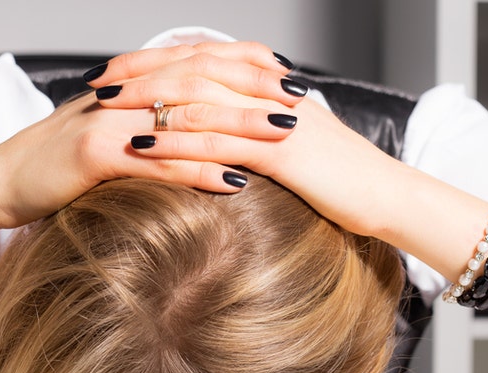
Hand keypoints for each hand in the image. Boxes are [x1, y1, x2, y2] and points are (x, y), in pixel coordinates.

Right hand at [0, 42, 305, 234]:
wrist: (0, 182)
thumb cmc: (56, 166)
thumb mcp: (109, 136)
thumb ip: (150, 127)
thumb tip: (194, 131)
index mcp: (132, 84)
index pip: (199, 61)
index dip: (247, 66)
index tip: (289, 79)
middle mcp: (124, 92)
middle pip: (203, 82)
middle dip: (257, 91)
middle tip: (302, 101)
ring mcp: (110, 121)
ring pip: (187, 118)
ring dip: (242, 128)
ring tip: (286, 138)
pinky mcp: (95, 154)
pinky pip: (159, 161)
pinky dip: (200, 170)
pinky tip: (236, 182)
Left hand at [84, 41, 409, 240]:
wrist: (390, 197)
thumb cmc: (344, 182)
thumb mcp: (296, 150)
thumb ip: (259, 137)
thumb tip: (224, 143)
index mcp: (271, 87)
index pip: (204, 60)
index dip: (157, 62)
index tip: (118, 71)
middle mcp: (269, 93)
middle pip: (192, 68)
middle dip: (140, 72)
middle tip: (97, 81)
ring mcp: (273, 119)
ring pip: (198, 98)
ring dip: (146, 101)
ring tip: (105, 109)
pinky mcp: (279, 152)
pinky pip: (216, 140)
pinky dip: (174, 141)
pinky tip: (141, 147)